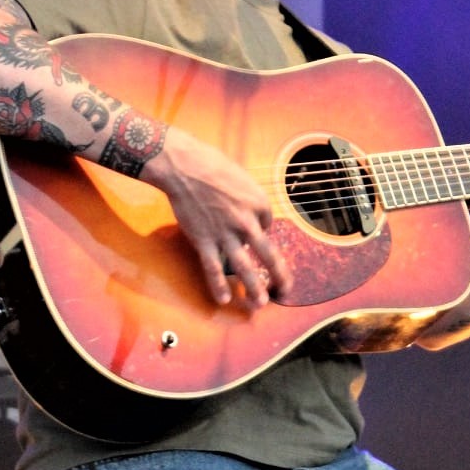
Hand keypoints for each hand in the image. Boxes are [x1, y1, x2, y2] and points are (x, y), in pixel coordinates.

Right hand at [142, 126, 289, 307]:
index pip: (268, 225)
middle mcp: (247, 222)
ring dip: (254, 289)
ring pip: (244, 267)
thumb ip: (250, 200)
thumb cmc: (212, 166)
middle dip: (279, 275)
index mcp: (259, 203)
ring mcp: (225, 234)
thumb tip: (253, 218)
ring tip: (260, 304)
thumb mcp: (241, 178)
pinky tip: (223, 299)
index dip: (262, 229)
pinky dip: (217, 286)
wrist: (183, 167)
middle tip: (286, 289)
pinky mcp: (204, 241)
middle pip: (268, 254)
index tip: (254, 230)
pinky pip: (213, 268)